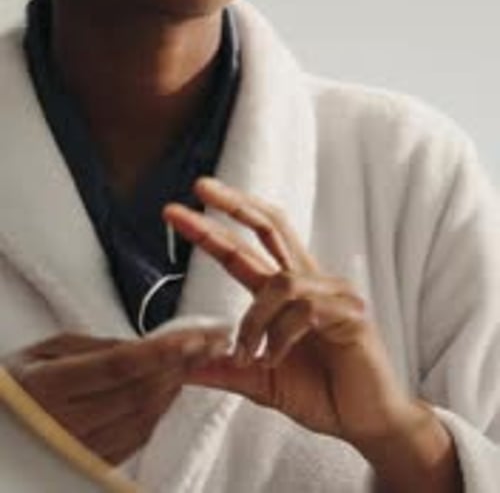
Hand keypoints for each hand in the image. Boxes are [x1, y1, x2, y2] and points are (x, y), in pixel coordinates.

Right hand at [3, 326, 229, 464]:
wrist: (0, 429)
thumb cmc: (18, 382)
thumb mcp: (46, 350)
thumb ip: (95, 346)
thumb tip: (145, 345)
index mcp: (49, 387)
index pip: (120, 367)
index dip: (162, 352)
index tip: (194, 336)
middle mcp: (64, 424)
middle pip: (139, 394)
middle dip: (181, 365)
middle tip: (211, 341)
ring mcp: (77, 450)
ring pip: (143, 419)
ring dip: (177, 387)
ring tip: (198, 359)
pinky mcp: (88, 465)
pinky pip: (136, 440)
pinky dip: (160, 412)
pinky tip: (173, 388)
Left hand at [164, 178, 416, 450]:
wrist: (368, 425)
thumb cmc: (323, 396)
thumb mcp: (261, 382)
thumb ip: (226, 369)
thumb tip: (182, 367)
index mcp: (289, 292)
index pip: (247, 248)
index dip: (215, 226)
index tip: (178, 211)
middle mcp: (310, 282)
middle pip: (271, 225)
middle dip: (234, 204)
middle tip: (200, 187)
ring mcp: (333, 293)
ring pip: (280, 281)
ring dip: (254, 320)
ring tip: (248, 357)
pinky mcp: (350, 314)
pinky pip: (304, 309)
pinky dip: (280, 337)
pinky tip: (275, 360)